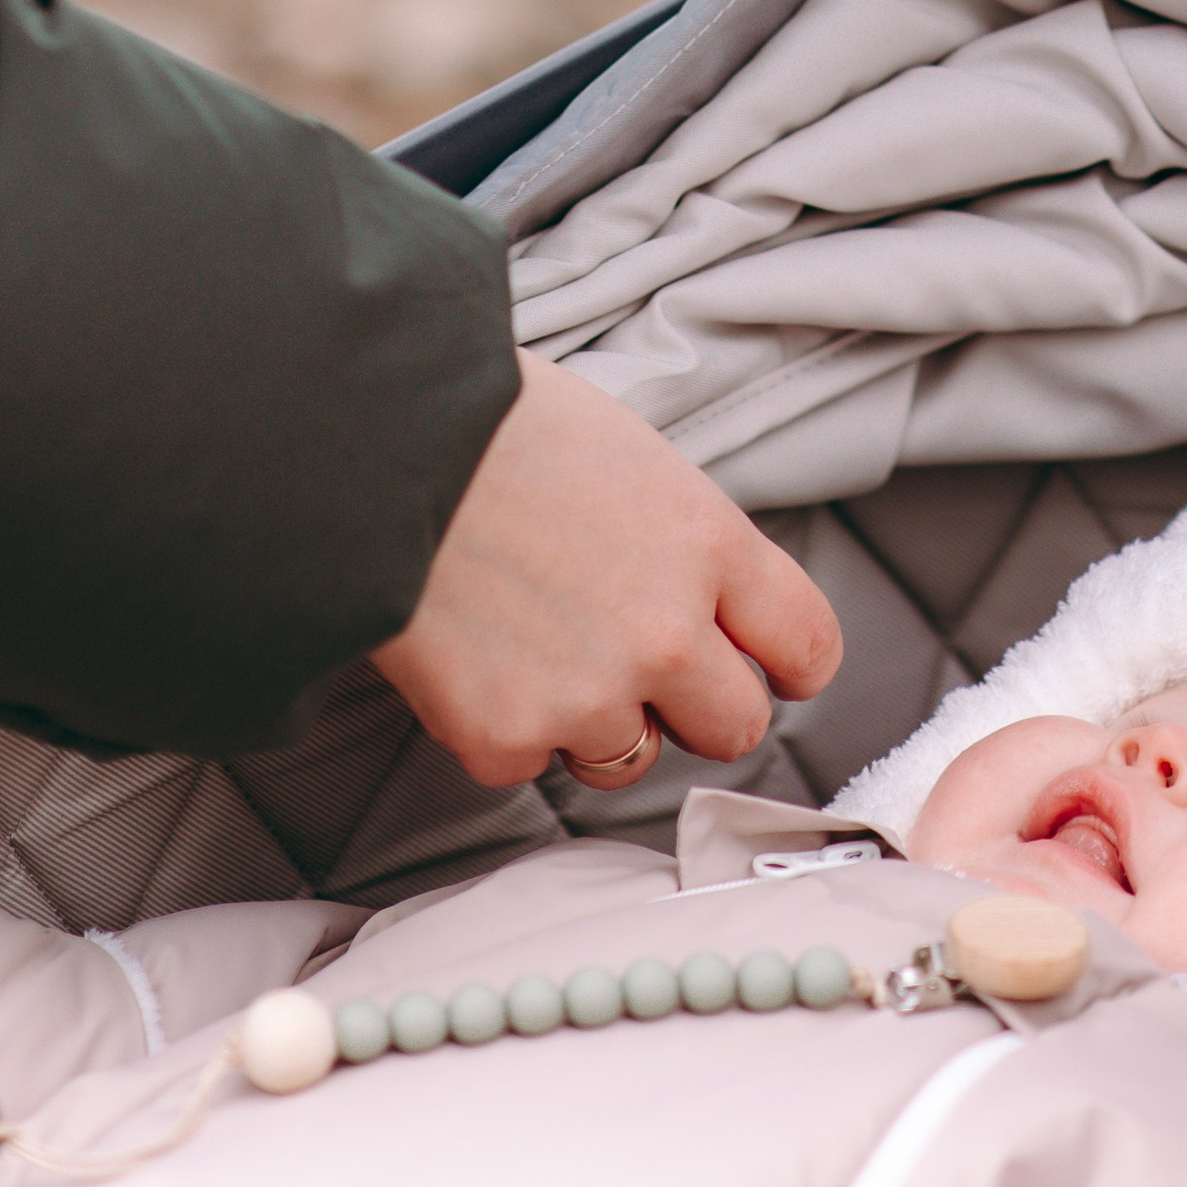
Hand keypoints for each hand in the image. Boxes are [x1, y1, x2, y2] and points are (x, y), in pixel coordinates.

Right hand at [373, 355, 841, 788]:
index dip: (789, 664)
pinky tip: (469, 650)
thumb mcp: (630, 457)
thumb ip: (680, 543)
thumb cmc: (498, 425)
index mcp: (709, 543)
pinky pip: (528, 762)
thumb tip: (701, 599)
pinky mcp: (507, 737)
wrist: (378, 444)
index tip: (769, 668)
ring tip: (535, 641)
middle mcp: (668, 632)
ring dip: (596, 721)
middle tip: (641, 668)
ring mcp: (590, 694)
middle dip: (695, 706)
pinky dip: (501, 723)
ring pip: (630, 758)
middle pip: (735, 726)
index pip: (808, 644)